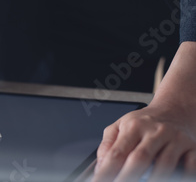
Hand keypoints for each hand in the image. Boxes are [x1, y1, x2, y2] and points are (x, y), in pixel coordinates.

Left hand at [93, 42, 195, 181]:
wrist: (176, 109)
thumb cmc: (145, 122)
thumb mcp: (121, 125)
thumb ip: (108, 144)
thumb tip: (99, 166)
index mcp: (134, 126)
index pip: (117, 153)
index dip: (106, 171)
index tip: (98, 181)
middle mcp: (155, 131)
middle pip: (140, 159)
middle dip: (127, 178)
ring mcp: (175, 139)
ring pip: (164, 165)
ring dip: (153, 180)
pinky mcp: (192, 147)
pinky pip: (189, 166)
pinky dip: (181, 176)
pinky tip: (171, 180)